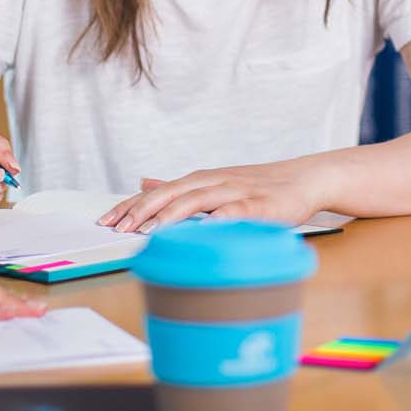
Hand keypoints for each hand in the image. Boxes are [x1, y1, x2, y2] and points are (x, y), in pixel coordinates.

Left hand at [97, 166, 322, 233]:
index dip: (132, 205)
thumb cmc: (258, 187)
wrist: (305, 179)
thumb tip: (144, 182)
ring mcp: (237, 192)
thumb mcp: (214, 182)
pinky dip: (218, 219)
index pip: (159, 191)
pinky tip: (204, 229)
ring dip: (173, 214)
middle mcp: (215, 182)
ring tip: (150, 230)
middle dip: (143, 209)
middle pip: (173, 193)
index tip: (106, 220)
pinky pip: (237, 212)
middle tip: (119, 228)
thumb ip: (179, 187)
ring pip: (199, 200)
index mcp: (201, 180)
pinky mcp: (260, 206)